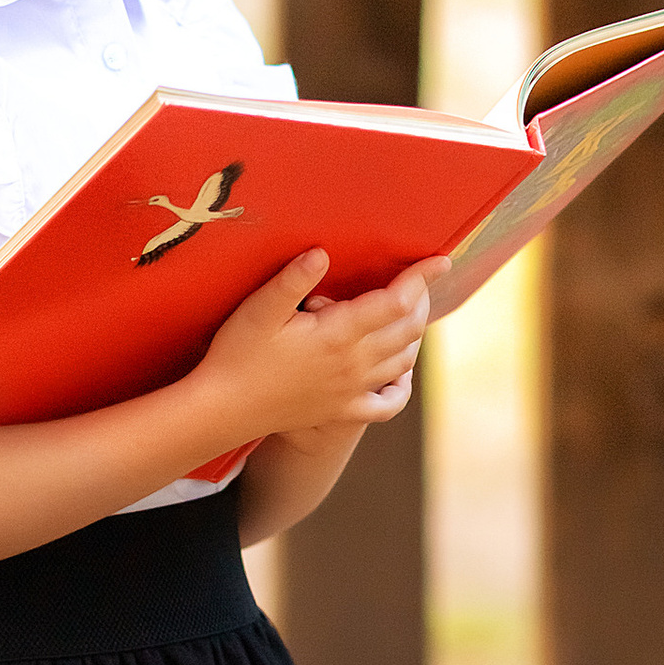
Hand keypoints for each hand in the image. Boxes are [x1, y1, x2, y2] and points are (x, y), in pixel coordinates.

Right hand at [190, 250, 430, 449]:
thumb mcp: (259, 309)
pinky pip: (388, 405)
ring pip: (403, 361)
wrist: (222, 409)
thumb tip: (323, 252)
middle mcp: (354, 364)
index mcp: (338, 335)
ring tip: (410, 314)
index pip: (395, 302)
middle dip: (421, 301)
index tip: (441, 259)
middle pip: (407, 330)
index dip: (420, 278)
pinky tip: (400, 373)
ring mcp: (351, 391)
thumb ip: (293, 279)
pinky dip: (401, 387)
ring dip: (414, 336)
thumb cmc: (237, 354)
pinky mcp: (342, 412)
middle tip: (420, 280)